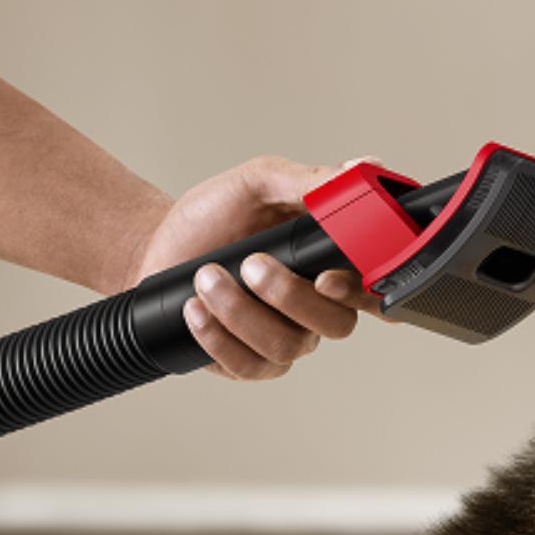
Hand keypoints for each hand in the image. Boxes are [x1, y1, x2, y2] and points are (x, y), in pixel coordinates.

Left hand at [126, 156, 382, 379]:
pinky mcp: (251, 361)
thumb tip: (362, 169)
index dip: (364, 293)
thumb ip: (312, 180)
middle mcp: (318, 305)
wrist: (160, 245)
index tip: (326, 277)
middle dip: (289, 297)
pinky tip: (196, 308)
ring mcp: (286, 336)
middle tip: (250, 265)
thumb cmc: (215, 217)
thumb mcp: (260, 182)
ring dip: (241, 312)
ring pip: (288, 347)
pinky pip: (249, 365)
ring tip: (206, 276)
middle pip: (337, 325)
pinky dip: (219, 337)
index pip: (374, 290)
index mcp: (332, 262)